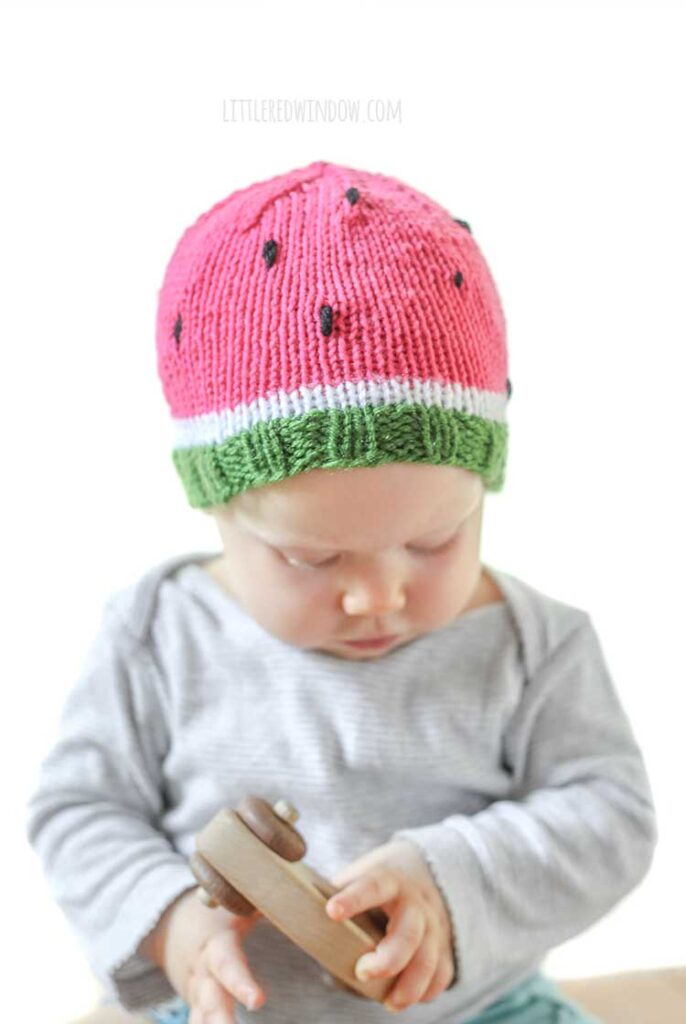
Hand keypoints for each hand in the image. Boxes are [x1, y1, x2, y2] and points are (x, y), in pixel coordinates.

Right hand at [139, 887, 266, 1022]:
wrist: (171, 923)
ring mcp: (195, 994)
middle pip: (209, 1000)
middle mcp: (202, 973)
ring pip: (200, 1020)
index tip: (258, 1002)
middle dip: (220, 1021)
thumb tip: (300, 894)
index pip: (227, 964)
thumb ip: (262, 898)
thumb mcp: (235, 900)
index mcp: (215, 944)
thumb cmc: (217, 911)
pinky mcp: (195, 1008)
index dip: (240, 983)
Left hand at [326, 838, 455, 1012]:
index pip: (372, 886)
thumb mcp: (358, 874)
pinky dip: (427, 990)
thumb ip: (333, 895)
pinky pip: (442, 973)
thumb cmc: (378, 882)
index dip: (353, 899)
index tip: (332, 912)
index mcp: (389, 879)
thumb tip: (291, 918)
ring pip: (429, 958)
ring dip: (409, 985)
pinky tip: (407, 998)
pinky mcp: (443, 946)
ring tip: (389, 1003)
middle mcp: (415, 902)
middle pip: (409, 931)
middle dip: (388, 957)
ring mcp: (434, 925)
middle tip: (363, 972)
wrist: (425, 869)